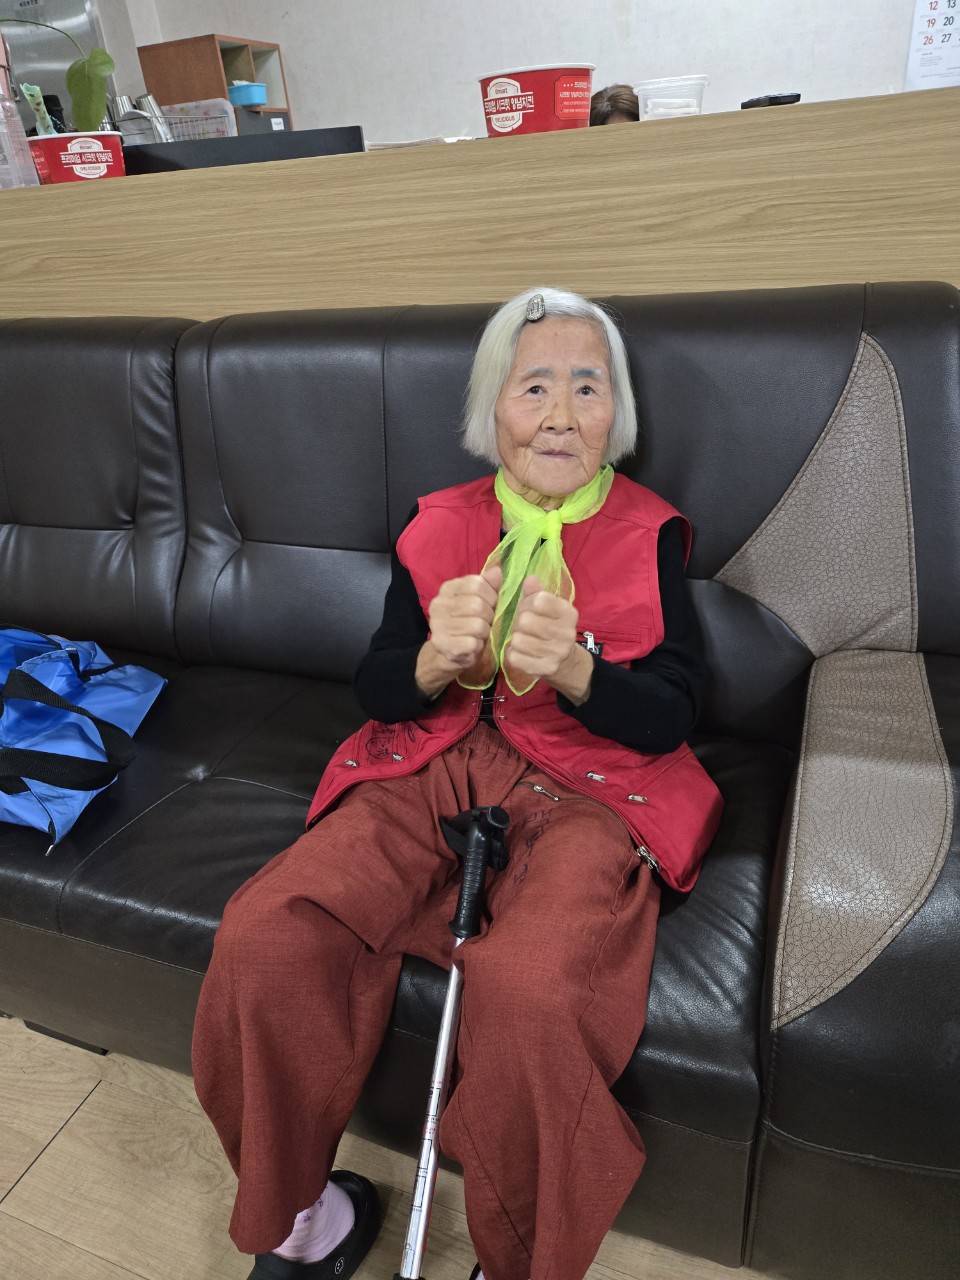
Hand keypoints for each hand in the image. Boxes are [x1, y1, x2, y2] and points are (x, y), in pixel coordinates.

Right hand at [416, 565, 501, 695]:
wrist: (450, 652)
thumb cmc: (469, 622)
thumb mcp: (480, 600)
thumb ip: (489, 586)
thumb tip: (497, 571)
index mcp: (448, 589)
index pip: (476, 584)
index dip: (491, 596)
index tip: (490, 605)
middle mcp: (438, 604)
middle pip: (477, 605)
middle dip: (489, 616)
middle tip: (486, 623)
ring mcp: (438, 625)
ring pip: (477, 625)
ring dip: (485, 632)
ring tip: (479, 634)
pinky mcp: (443, 645)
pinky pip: (472, 643)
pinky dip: (478, 646)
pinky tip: (473, 646)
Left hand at [505, 575, 579, 679]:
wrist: (566, 661)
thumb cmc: (551, 628)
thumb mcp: (548, 608)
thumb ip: (536, 593)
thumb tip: (529, 579)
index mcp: (568, 613)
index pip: (538, 600)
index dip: (526, 603)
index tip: (528, 609)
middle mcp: (567, 633)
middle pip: (525, 620)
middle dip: (518, 622)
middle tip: (523, 627)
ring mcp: (558, 653)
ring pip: (518, 640)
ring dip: (515, 638)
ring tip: (522, 639)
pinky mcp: (546, 668)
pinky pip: (515, 657)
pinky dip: (513, 654)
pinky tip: (521, 652)